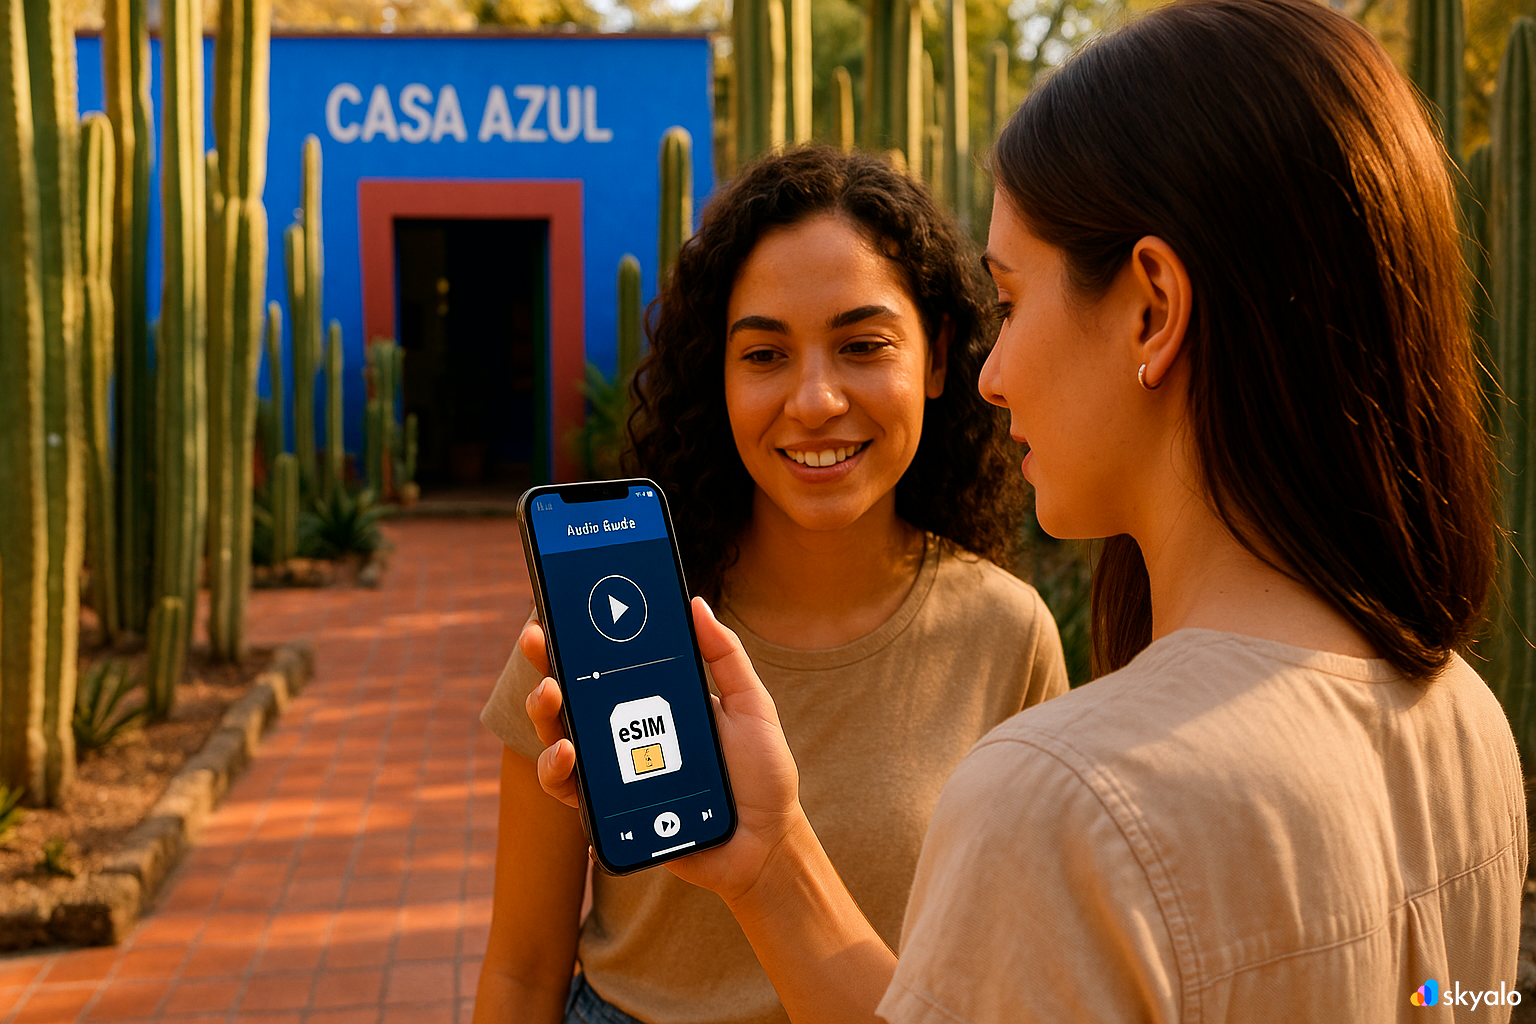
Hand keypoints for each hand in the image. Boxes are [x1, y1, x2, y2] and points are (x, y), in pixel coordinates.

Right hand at [523, 598, 805, 904]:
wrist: (766, 842)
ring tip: (550, 695)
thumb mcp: (751, 706)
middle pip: (573, 696)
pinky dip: (557, 770)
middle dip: (547, 664)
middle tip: (538, 640)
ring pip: (559, 738)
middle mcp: (627, 735)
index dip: (578, 638)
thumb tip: (695, 604)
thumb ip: (725, 656)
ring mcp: (615, 772)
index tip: (559, 608)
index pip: (608, 664)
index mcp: (655, 702)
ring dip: (544, 713)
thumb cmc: (762, 773)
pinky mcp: (609, 813)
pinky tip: (568, 754)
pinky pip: (569, 790)